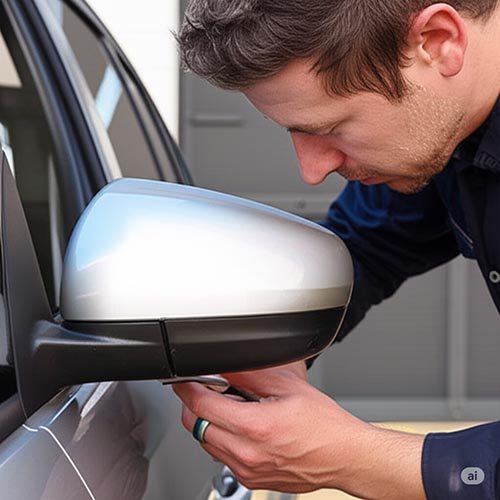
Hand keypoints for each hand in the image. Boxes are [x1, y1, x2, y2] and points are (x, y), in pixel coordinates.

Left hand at [173, 362, 370, 493]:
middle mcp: (246, 454)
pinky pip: (222, 456)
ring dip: (209, 421)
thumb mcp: (288, 388)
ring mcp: (247, 471)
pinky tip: (243, 426)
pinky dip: (223, 438)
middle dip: (195, 404)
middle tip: (210, 389)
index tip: (185, 379)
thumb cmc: (323, 424)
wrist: (344, 455)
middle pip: (196, 426)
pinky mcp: (251, 479)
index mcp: (254, 428)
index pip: (201, 406)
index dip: (187, 388)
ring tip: (233, 407)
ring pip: (206, 442)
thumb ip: (251, 374)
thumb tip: (226, 364)